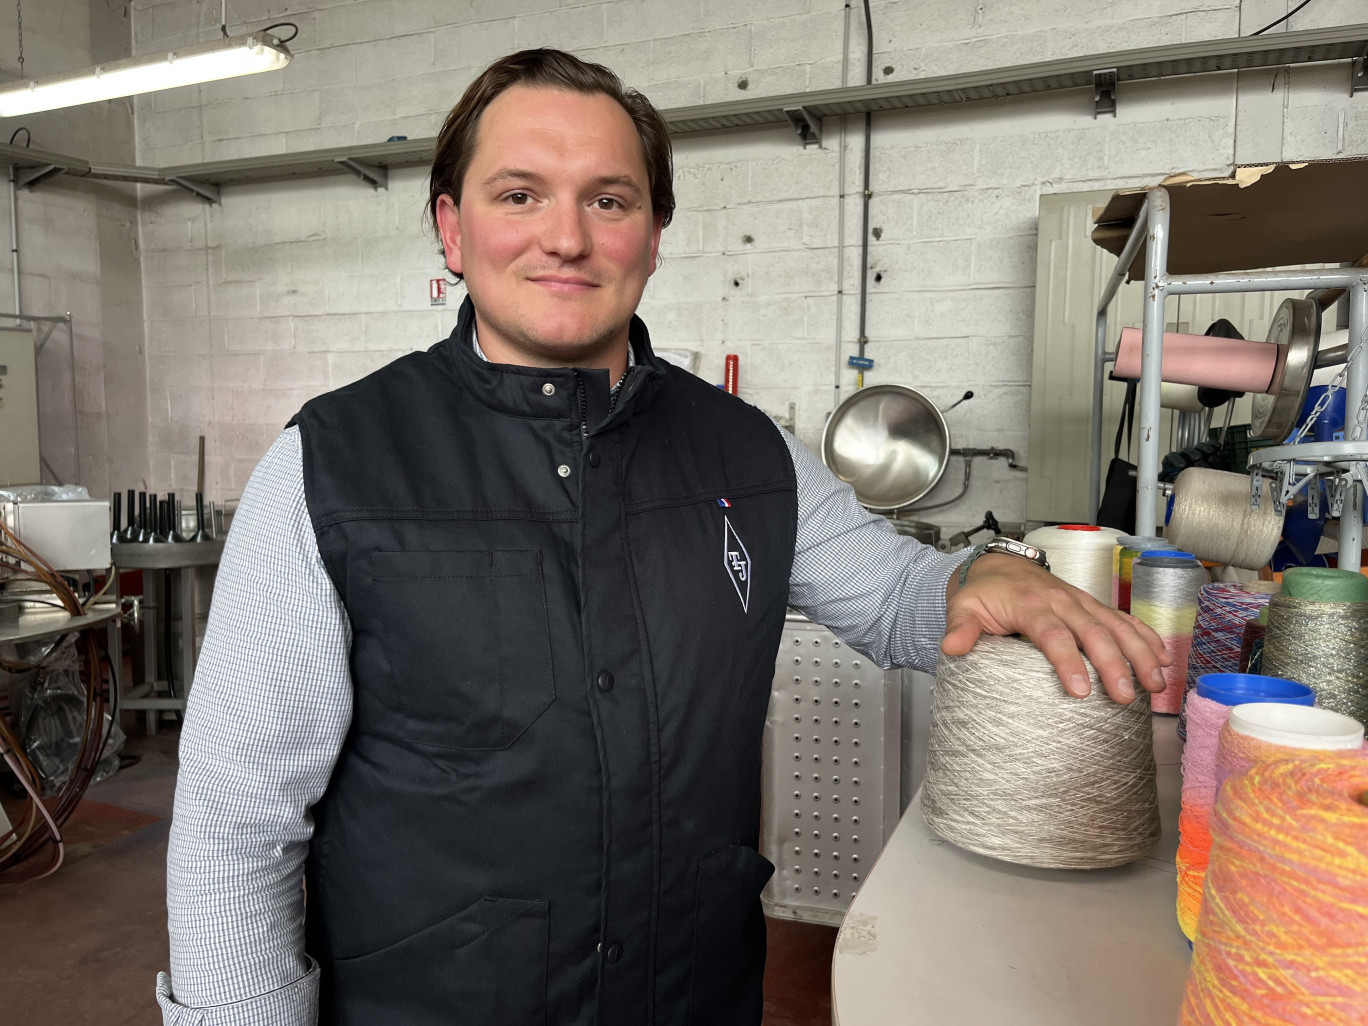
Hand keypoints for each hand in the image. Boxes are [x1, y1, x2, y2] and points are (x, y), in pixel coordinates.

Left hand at [942, 553, 1170, 703]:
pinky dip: (1145, 636)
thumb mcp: (964, 607)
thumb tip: (951, 647)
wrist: (997, 565)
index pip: (1053, 635)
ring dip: (1139, 653)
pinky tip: (1163, 658)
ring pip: (1116, 625)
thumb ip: (960, 628)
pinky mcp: (1091, 605)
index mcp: (1030, 605)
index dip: (1068, 662)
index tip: (1081, 691)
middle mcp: (1062, 601)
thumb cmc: (982, 592)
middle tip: (1125, 695)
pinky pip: (1124, 619)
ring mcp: (1081, 602)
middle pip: (1093, 632)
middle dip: (1113, 664)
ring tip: (1156, 683)